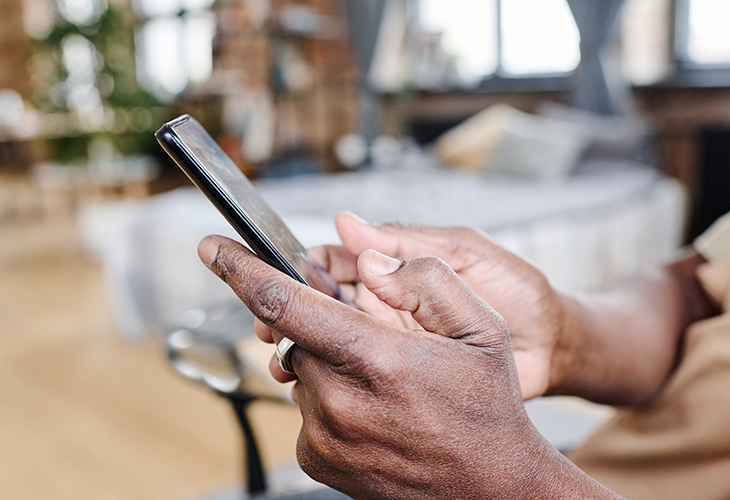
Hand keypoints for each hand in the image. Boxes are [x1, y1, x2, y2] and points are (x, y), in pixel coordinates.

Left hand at [198, 236, 618, 498]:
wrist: (490, 488)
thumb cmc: (486, 408)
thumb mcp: (481, 327)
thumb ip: (425, 278)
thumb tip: (369, 262)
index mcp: (376, 360)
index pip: (284, 302)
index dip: (240, 268)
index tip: (212, 247)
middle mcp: (339, 401)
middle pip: (293, 335)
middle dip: (316, 320)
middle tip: (366, 333)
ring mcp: (323, 436)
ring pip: (301, 369)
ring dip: (328, 359)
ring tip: (384, 381)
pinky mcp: (316, 459)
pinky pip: (306, 406)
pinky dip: (329, 393)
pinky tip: (373, 408)